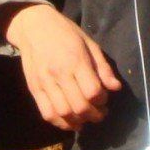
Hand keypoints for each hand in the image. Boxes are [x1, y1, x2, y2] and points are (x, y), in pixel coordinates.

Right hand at [0, 4, 122, 130]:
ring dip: (78, 122)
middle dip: (94, 115)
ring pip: (63, 114)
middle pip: (79, 106)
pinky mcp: (34, 89)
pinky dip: (60, 123)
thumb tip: (116, 88)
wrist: (33, 27)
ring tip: (86, 119)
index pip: (93, 91)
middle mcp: (59, 74)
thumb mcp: (89, 44)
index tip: (104, 98)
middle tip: (100, 113)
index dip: (102, 100)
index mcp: (76, 60)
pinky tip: (70, 121)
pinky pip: (47, 113)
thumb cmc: (65, 32)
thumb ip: (103, 68)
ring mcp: (44, 83)